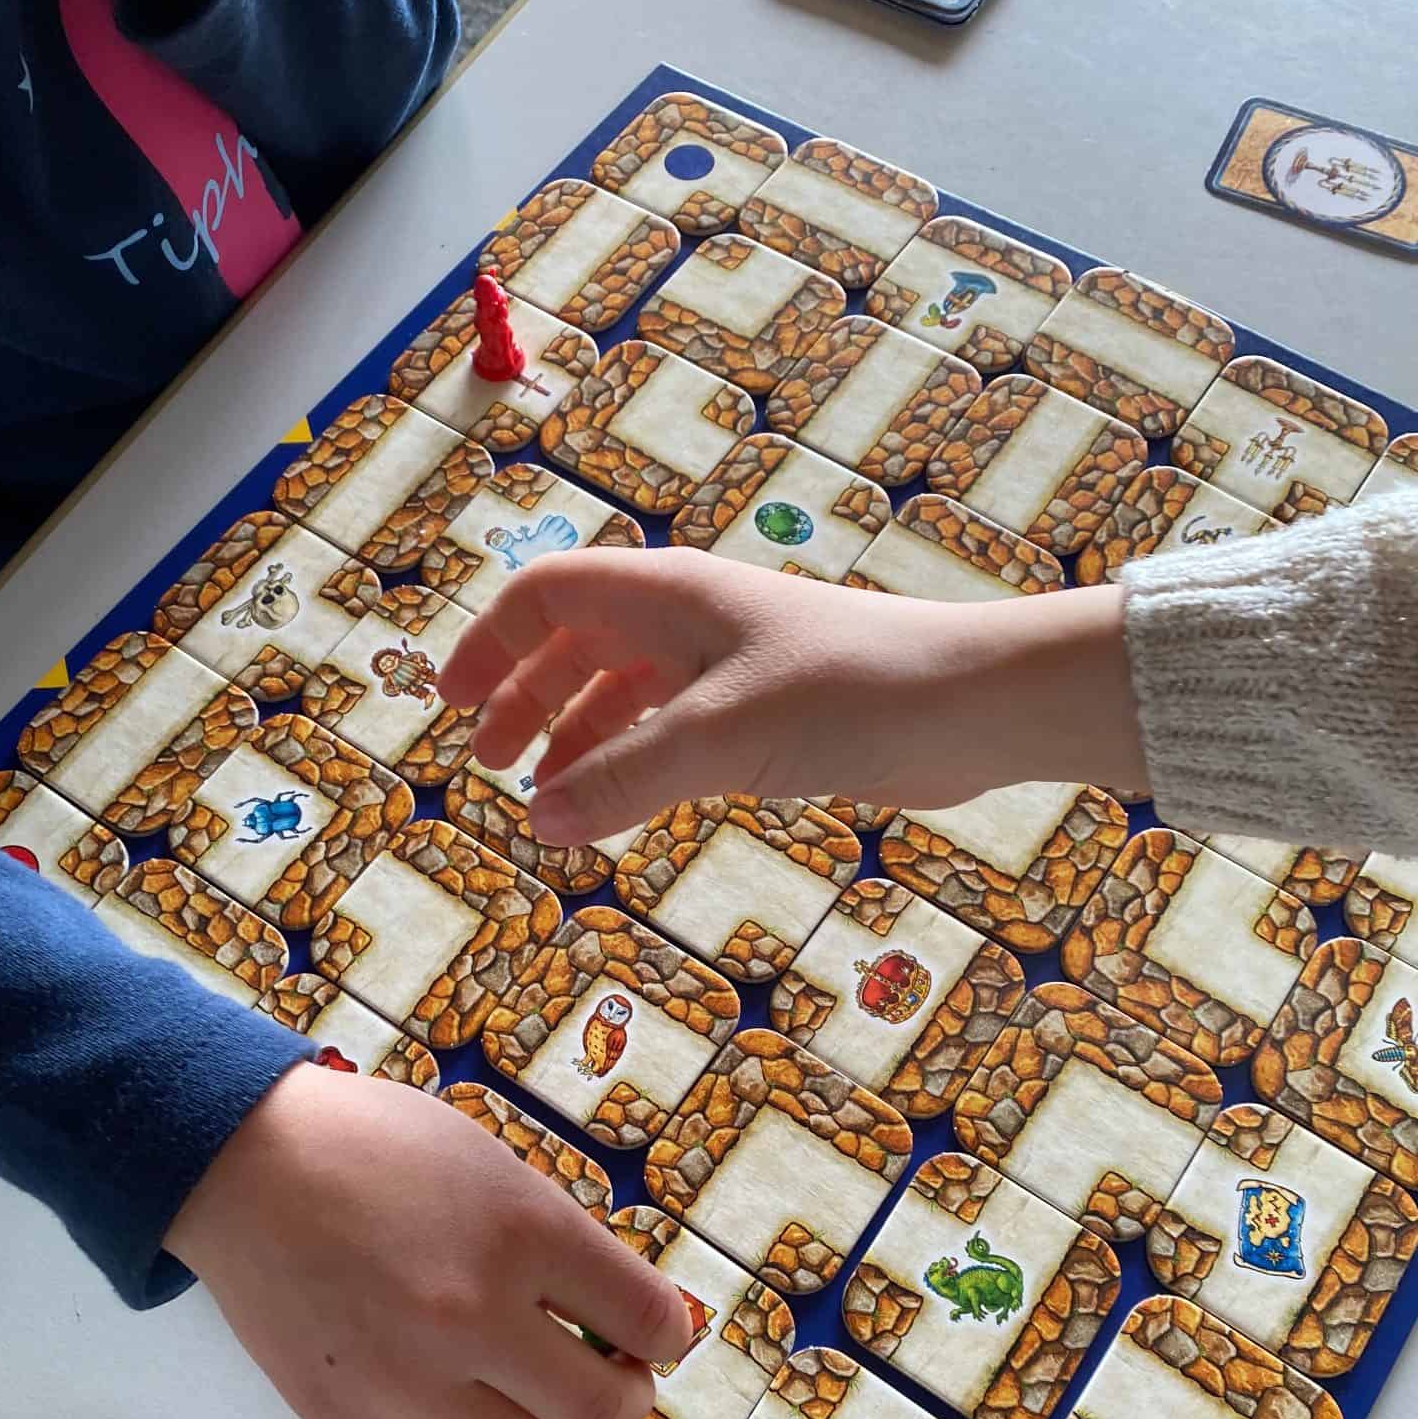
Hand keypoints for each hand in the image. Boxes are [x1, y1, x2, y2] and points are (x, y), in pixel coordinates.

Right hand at [166, 1063, 693, 1418]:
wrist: (245, 1163)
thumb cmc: (376, 1145)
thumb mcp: (491, 1163)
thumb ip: (556, 1240)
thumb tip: (621, 1310)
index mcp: (522, 1231)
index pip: (645, 1317)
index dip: (667, 1334)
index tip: (658, 1336)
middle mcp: (473, 1313)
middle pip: (599, 1408)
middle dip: (625, 1396)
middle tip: (613, 1378)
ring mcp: (407, 1377)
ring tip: (528, 1395)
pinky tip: (452, 1407)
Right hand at [436, 547, 1143, 845]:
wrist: (969, 706)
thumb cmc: (847, 693)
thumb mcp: (721, 736)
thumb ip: (625, 779)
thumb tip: (536, 823)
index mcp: (668, 597)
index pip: (547, 595)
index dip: (491, 643)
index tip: (450, 705)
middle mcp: (689, 623)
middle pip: (576, 645)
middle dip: (525, 699)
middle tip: (492, 767)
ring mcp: (728, 668)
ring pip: (623, 694)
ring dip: (577, 740)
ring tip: (546, 803)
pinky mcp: (764, 715)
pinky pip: (670, 734)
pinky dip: (632, 766)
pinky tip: (619, 809)